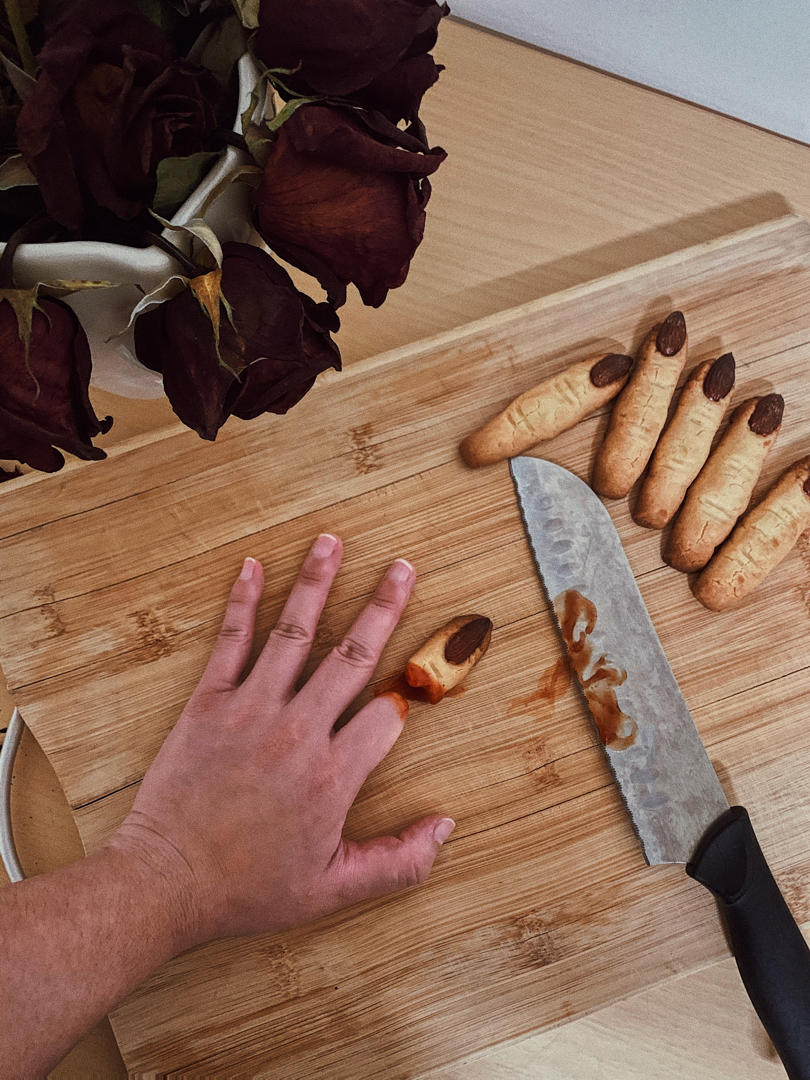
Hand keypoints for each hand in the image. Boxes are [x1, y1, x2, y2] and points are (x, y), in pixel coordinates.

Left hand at [106, 534, 453, 949]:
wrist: (167, 883)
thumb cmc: (250, 889)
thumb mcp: (335, 889)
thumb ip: (399, 862)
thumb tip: (447, 827)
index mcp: (334, 775)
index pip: (388, 714)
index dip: (409, 696)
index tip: (421, 680)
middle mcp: (299, 731)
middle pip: (351, 655)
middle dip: (382, 607)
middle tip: (403, 568)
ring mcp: (252, 711)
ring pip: (295, 634)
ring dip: (316, 584)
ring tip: (332, 542)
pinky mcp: (209, 704)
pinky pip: (230, 643)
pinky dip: (242, 603)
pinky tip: (252, 568)